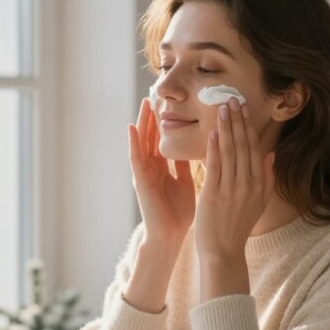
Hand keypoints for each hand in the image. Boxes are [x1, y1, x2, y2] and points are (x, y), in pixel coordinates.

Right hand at [127, 97, 195, 247]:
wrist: (170, 236)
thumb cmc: (178, 213)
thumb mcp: (185, 182)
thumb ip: (185, 166)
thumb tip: (197, 147)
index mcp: (163, 168)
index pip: (163, 140)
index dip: (166, 122)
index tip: (171, 102)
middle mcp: (151, 167)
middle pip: (151, 136)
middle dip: (153, 117)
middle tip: (155, 94)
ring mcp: (143, 173)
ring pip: (142, 142)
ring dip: (142, 123)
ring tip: (144, 103)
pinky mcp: (139, 180)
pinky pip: (135, 157)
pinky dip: (132, 142)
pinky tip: (131, 127)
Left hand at [194, 97, 275, 263]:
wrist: (223, 251)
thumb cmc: (237, 227)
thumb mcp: (259, 203)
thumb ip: (266, 178)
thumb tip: (271, 154)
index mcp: (259, 184)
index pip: (254, 148)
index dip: (249, 126)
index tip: (244, 108)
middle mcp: (248, 184)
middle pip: (243, 146)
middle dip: (238, 121)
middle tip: (232, 99)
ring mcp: (231, 189)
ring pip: (230, 152)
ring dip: (226, 128)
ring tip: (221, 108)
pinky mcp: (214, 194)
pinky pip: (216, 166)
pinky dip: (214, 147)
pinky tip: (212, 132)